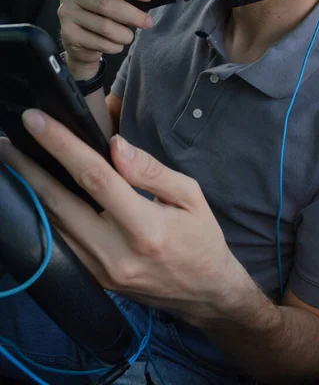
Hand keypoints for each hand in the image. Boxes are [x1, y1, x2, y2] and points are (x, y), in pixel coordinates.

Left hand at [0, 110, 248, 326]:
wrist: (204, 293)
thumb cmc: (201, 238)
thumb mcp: (191, 196)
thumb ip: (151, 171)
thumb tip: (115, 146)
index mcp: (145, 228)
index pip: (95, 177)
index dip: (63, 146)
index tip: (36, 120)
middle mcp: (115, 253)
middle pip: (59, 203)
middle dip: (28, 168)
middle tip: (5, 142)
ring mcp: (100, 272)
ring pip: (53, 226)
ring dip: (29, 192)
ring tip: (13, 164)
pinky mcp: (93, 281)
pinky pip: (60, 245)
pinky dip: (43, 217)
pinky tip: (34, 196)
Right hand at [58, 0, 153, 78]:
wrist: (76, 42)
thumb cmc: (96, 16)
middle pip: (105, 3)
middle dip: (132, 15)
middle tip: (147, 22)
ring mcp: (66, 14)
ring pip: (104, 26)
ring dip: (123, 34)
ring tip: (128, 37)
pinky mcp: (68, 35)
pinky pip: (100, 42)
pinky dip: (114, 46)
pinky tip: (116, 45)